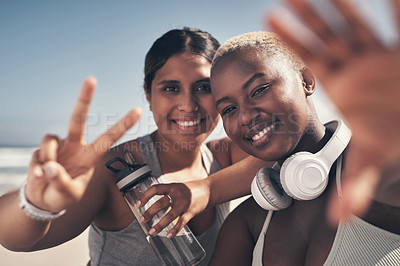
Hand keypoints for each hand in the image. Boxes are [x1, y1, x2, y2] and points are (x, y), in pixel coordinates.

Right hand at [25, 77, 141, 212]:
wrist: (42, 200)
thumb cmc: (62, 196)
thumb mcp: (69, 195)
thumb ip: (61, 182)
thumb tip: (48, 166)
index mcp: (89, 157)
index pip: (109, 138)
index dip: (123, 125)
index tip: (138, 111)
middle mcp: (75, 146)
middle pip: (78, 119)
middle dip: (84, 98)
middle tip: (91, 78)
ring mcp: (58, 146)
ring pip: (50, 140)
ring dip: (48, 160)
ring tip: (48, 177)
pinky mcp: (42, 149)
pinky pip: (39, 152)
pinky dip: (38, 166)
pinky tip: (39, 175)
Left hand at [138, 179, 210, 237]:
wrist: (209, 190)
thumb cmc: (190, 189)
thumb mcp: (177, 186)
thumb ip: (166, 192)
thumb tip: (151, 201)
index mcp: (172, 186)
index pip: (155, 189)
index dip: (145, 196)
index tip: (138, 204)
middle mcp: (177, 194)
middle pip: (161, 203)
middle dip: (149, 212)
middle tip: (141, 220)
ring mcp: (184, 203)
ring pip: (170, 215)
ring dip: (160, 224)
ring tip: (151, 231)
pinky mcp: (191, 212)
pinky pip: (181, 222)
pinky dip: (175, 230)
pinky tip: (169, 236)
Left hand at [268, 0, 399, 221]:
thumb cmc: (389, 140)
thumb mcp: (373, 160)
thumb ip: (355, 186)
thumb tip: (338, 218)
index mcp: (341, 87)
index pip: (311, 60)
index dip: (292, 41)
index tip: (269, 21)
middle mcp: (352, 69)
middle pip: (325, 37)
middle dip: (306, 18)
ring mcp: (372, 57)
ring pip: (350, 25)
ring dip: (334, 5)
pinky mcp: (393, 52)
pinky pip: (387, 24)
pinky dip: (383, 8)